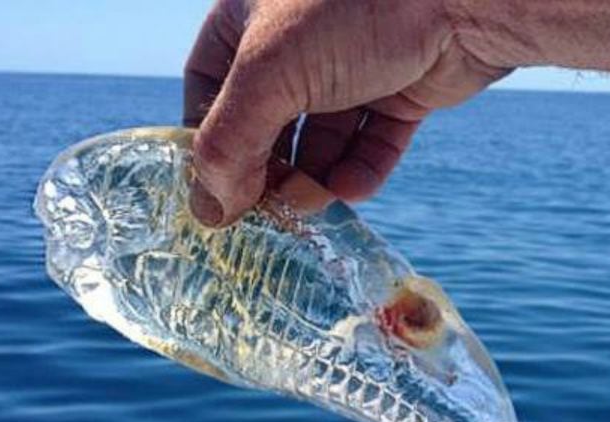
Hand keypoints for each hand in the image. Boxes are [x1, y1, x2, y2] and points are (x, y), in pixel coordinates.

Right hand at [184, 0, 509, 226]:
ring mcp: (353, 65)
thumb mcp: (270, 73)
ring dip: (313, 178)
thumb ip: (228, 143)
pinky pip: (371, 143)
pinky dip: (360, 170)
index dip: (206, 137)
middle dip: (267, 169)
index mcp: (252, 16)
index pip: (208, 83)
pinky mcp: (402, 90)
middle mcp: (299, 39)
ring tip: (312, 205)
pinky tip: (352, 191)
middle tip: (266, 213)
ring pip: (322, 138)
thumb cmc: (357, 10)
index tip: (211, 189)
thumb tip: (210, 213)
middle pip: (267, 120)